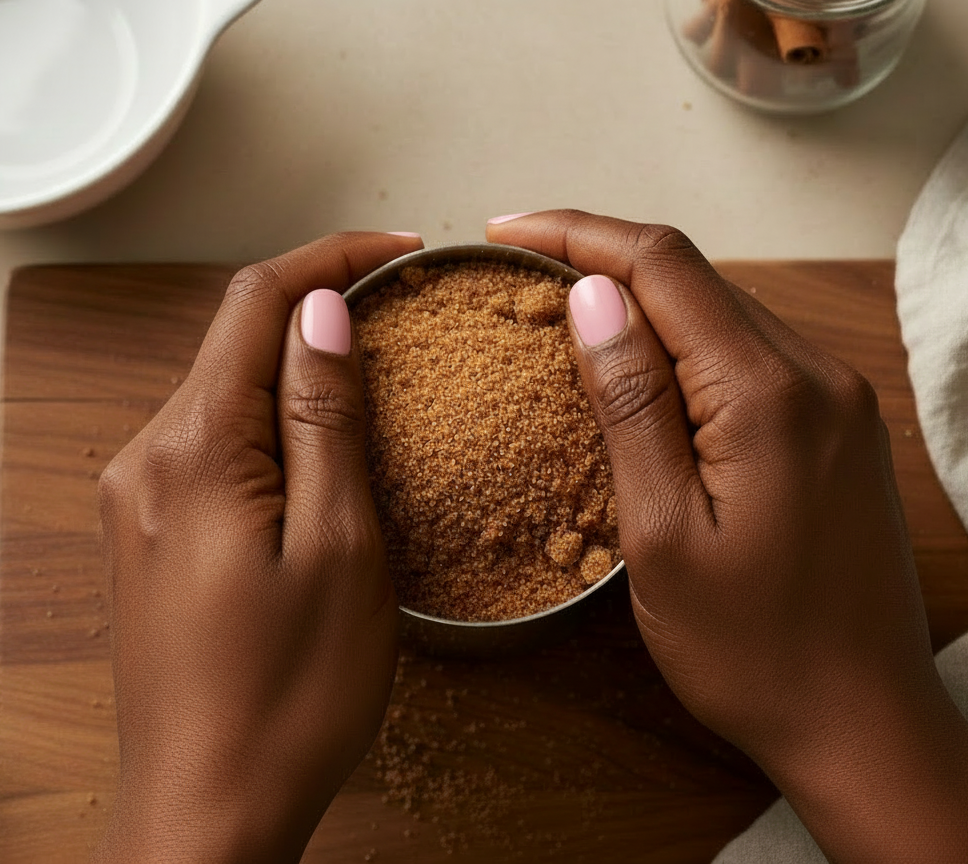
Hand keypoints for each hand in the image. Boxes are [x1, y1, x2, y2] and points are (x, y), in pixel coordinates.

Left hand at [92, 232, 422, 863]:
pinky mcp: (152, 531)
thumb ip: (324, 418)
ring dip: (297, 367)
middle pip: (235, 341)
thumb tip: (324, 314)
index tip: (399, 251)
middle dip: (319, 308)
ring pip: (226, 390)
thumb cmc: (286, 695)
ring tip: (376, 375)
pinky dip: (271, 419)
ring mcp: (141, 497)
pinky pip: (214, 442)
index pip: (257, 302)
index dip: (332, 257)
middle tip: (402, 314)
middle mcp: (148, 460)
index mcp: (194, 451)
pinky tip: (321, 443)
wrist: (209, 808)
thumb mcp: (338, 547)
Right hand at [488, 211, 967, 862]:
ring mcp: (834, 399)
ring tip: (563, 317)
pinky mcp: (835, 427)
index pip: (662, 264)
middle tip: (521, 278)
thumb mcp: (662, 535)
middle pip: (694, 277)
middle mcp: (815, 375)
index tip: (506, 232)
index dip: (576, 233)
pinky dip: (684, 344)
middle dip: (601, 260)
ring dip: (641, 302)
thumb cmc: (754, 651)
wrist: (862, 722)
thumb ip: (630, 404)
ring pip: (720, 312)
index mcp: (767, 394)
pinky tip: (640, 370)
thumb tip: (591, 296)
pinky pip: (748, 354)